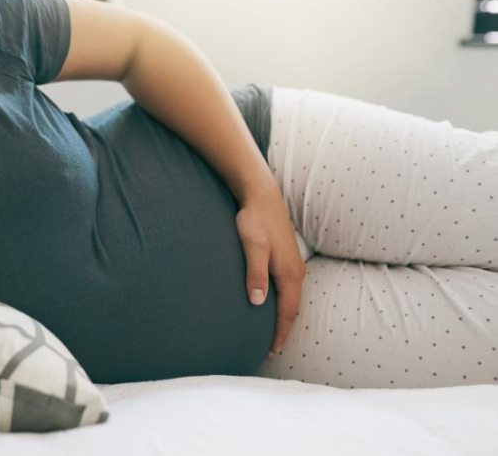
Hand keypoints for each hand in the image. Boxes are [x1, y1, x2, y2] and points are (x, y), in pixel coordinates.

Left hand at [235, 188, 305, 356]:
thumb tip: (257, 302)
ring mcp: (295, 265)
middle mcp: (297, 272)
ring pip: (292, 298)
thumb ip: (255, 273)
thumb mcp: (252, 246)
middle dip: (284, 329)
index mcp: (289, 273)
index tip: (272, 351)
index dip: (280, 332)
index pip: (287, 312)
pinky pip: (290, 288)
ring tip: (274, 332)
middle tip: (272, 349)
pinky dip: (285, 302)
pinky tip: (274, 304)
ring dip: (285, 316)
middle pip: (293, 308)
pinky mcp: (289, 258)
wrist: (262, 196)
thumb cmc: (254, 220)